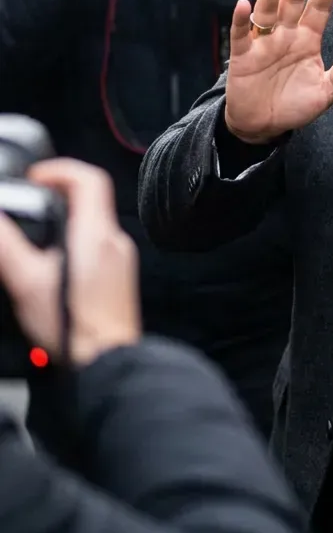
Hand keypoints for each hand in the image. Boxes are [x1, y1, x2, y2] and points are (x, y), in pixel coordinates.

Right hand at [0, 159, 140, 366]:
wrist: (106, 362)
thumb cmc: (73, 327)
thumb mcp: (26, 282)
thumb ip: (8, 245)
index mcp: (95, 234)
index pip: (88, 179)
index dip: (59, 170)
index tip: (36, 177)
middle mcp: (114, 241)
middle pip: (91, 200)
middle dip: (59, 195)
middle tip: (32, 201)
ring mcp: (120, 260)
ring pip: (95, 224)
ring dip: (67, 220)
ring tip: (38, 233)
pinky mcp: (119, 279)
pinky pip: (98, 247)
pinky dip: (77, 242)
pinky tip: (55, 264)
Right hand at [224, 0, 332, 144]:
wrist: (263, 126)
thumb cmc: (295, 106)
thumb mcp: (326, 92)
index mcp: (307, 40)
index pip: (319, 9)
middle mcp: (285, 35)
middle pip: (293, 1)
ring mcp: (263, 43)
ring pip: (267, 11)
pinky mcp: (242, 56)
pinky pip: (240, 35)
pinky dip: (240, 21)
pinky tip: (243, 6)